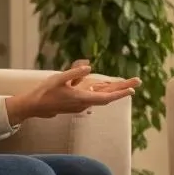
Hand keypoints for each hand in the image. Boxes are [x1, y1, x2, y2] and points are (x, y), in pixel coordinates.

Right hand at [6, 62, 139, 123]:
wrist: (34, 106)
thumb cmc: (46, 92)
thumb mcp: (59, 78)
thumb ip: (74, 73)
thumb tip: (89, 67)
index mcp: (82, 99)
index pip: (106, 97)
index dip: (119, 93)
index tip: (132, 90)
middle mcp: (85, 104)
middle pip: (108, 96)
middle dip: (123, 88)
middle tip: (138, 81)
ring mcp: (82, 104)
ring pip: (102, 96)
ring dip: (115, 89)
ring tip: (130, 83)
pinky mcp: (78, 102)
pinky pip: (95, 96)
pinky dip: (105, 90)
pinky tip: (110, 86)